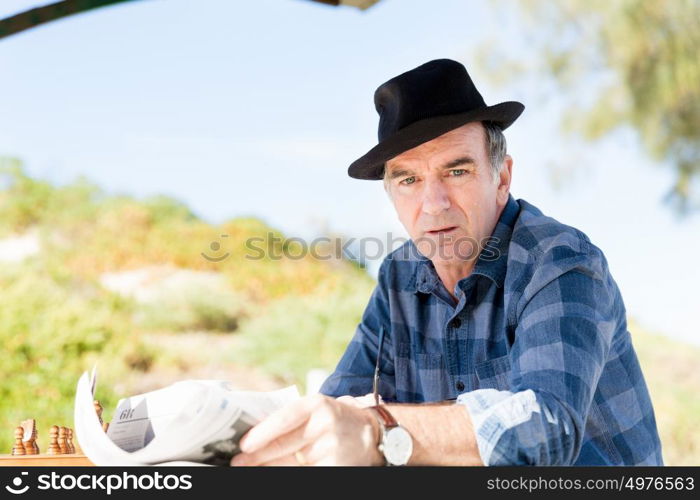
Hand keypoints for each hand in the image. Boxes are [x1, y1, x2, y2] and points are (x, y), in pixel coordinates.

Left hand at [230, 393, 382, 465]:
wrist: (370, 433)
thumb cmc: (333, 420)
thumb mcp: (315, 411)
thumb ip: (290, 420)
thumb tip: (254, 437)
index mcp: (318, 404)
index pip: (286, 417)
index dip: (263, 432)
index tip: (244, 445)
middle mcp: (327, 424)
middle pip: (285, 444)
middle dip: (258, 456)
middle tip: (238, 462)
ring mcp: (333, 447)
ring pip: (292, 463)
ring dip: (270, 467)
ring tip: (254, 468)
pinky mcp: (336, 467)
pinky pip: (306, 473)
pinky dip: (289, 474)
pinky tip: (276, 471)